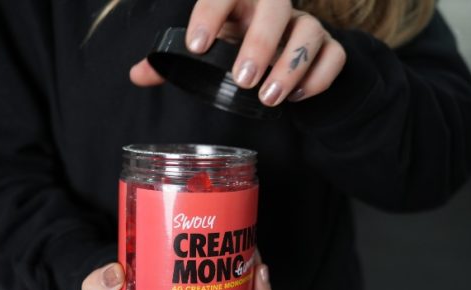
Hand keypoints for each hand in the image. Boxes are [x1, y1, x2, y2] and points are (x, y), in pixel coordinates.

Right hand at [81, 253, 271, 289]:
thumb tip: (114, 274)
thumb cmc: (116, 289)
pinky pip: (243, 289)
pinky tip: (250, 247)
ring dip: (260, 287)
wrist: (123, 275)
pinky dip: (251, 273)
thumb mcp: (99, 289)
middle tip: (259, 270)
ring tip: (257, 257)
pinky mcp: (216, 288)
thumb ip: (98, 287)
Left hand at [130, 0, 345, 105]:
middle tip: (242, 80)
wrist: (290, 60)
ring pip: (309, 34)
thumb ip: (173, 64)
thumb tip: (137, 74)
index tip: (197, 46)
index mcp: (242, 2)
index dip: (210, 13)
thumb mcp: (210, 51)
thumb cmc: (242, 50)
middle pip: (276, 6)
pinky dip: (317, 79)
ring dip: (289, 67)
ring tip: (268, 99)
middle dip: (260, 43)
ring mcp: (307, 27)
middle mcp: (276, 9)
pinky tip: (296, 99)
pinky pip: (334, 58)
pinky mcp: (331, 49)